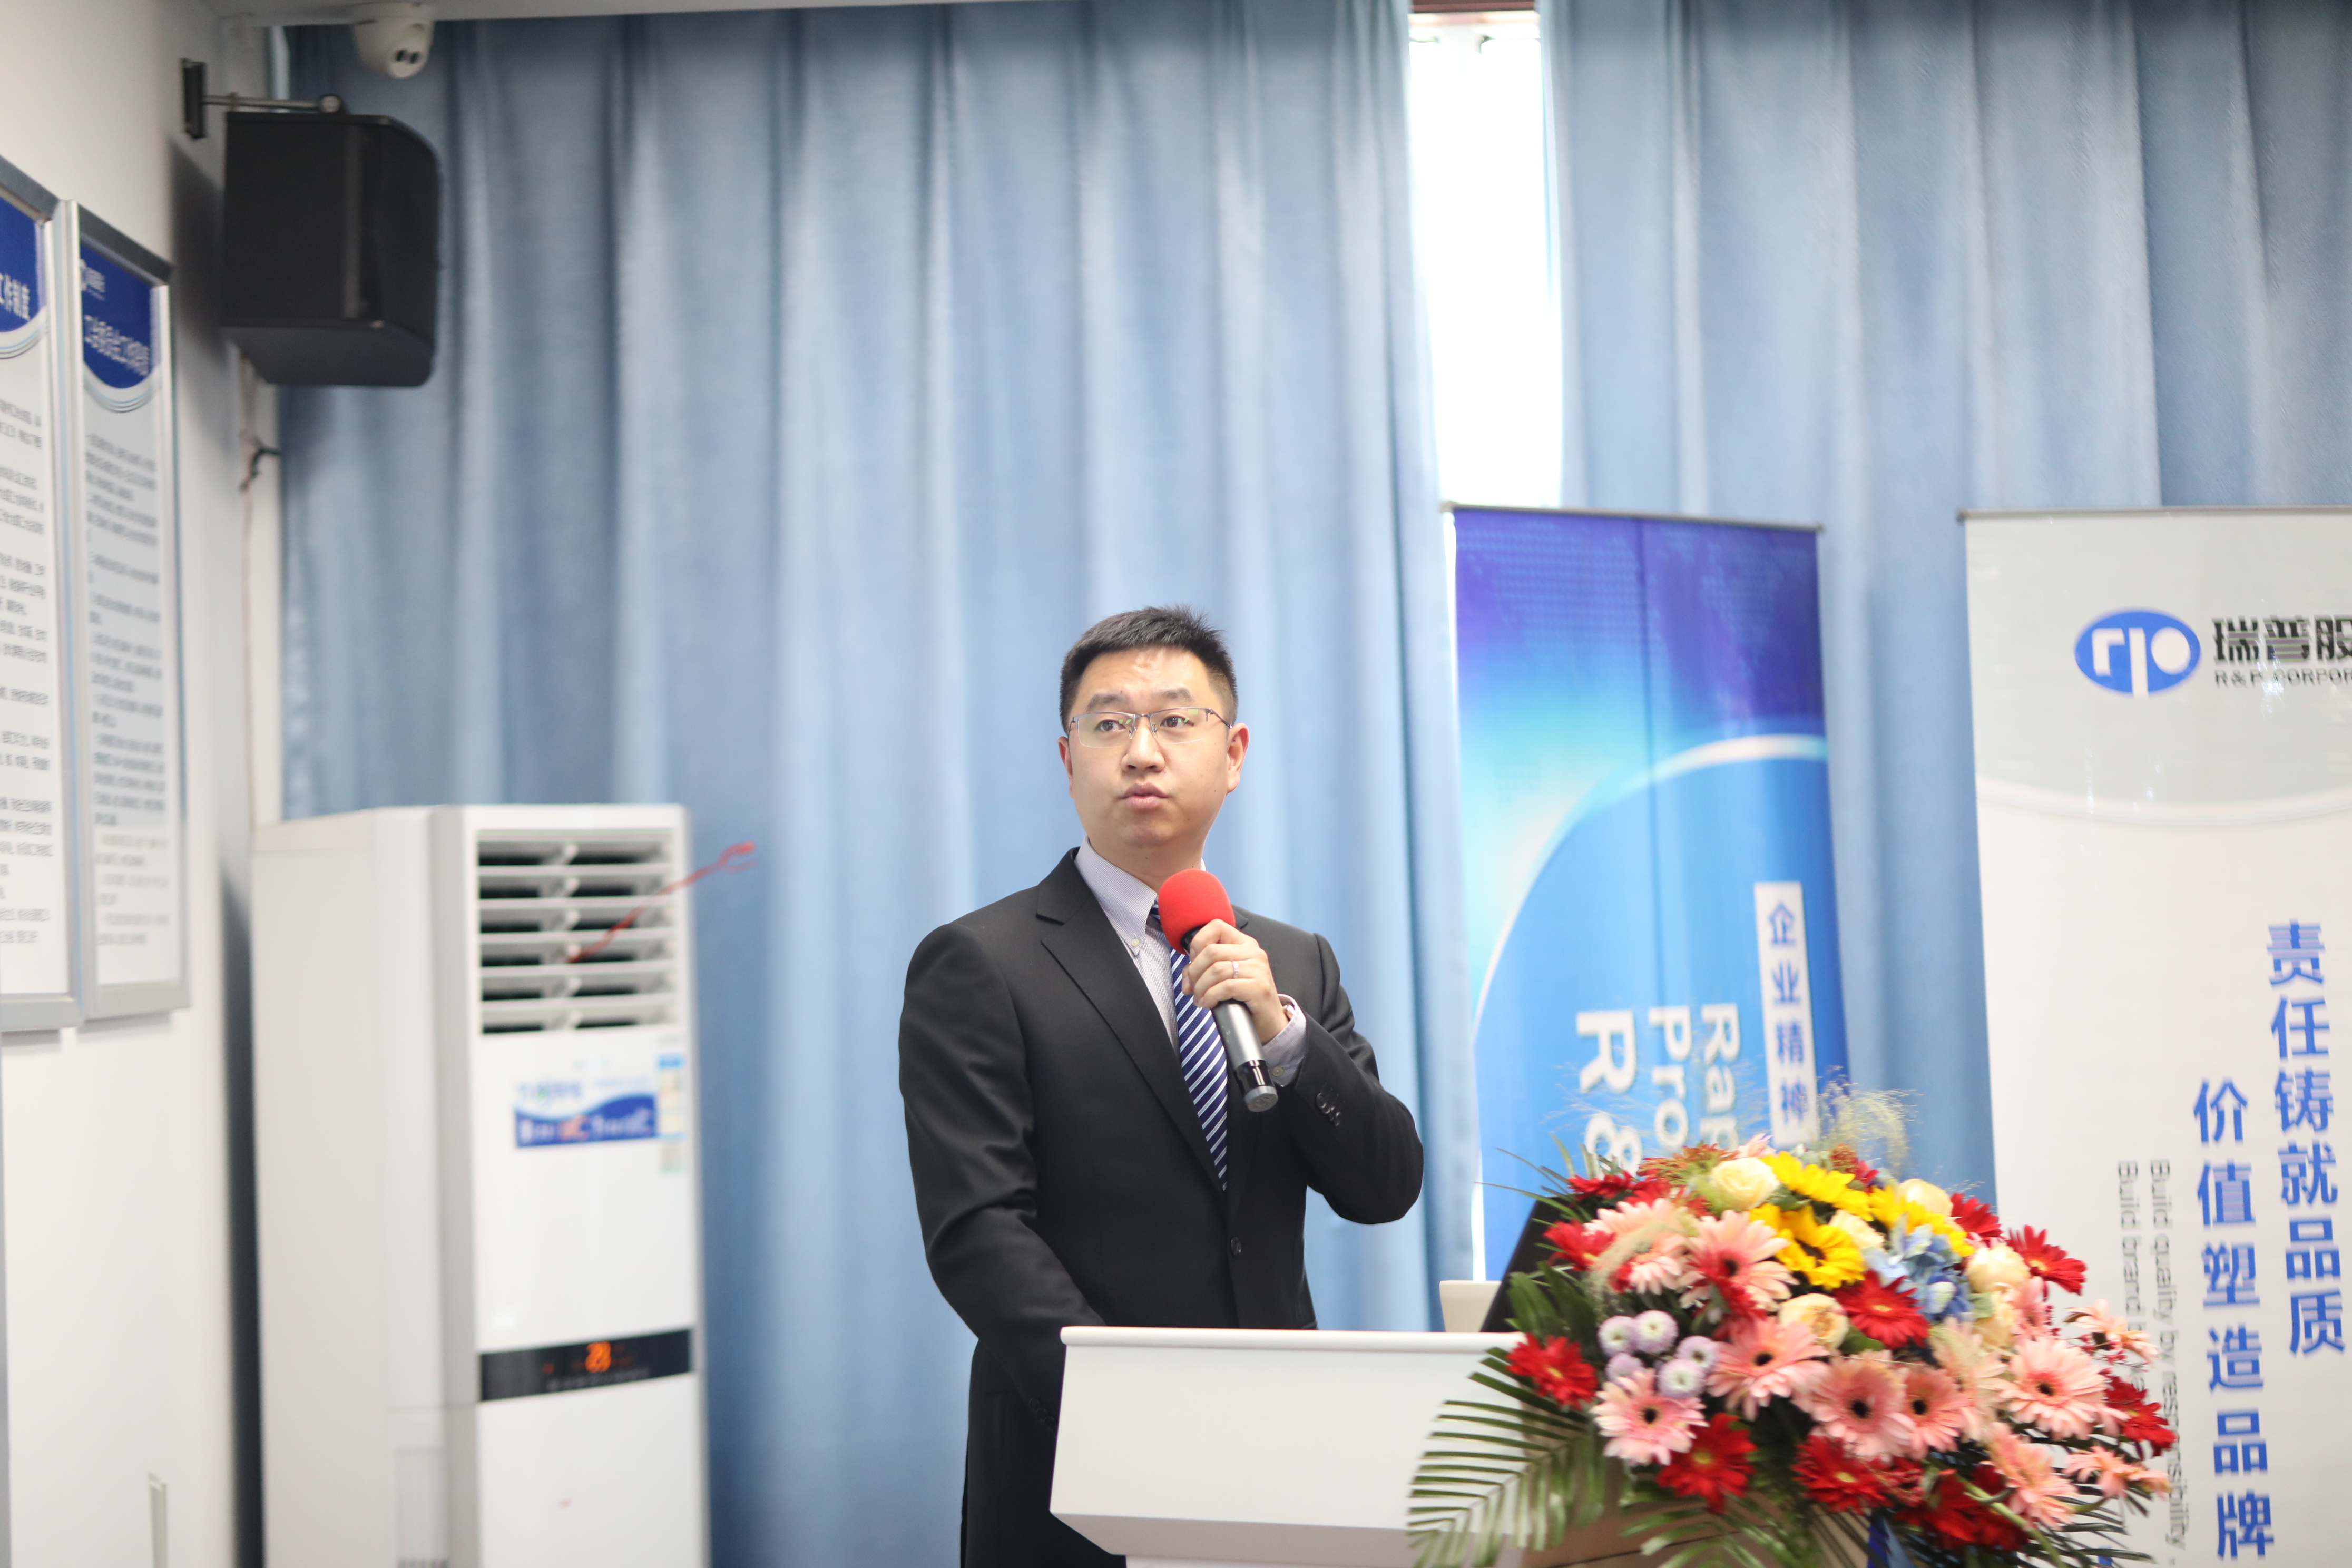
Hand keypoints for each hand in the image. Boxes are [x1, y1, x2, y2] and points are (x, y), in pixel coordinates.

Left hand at [1180, 919, 1287, 1043]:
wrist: (1269, 1020)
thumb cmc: (1245, 997)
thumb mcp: (1226, 977)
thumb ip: (1205, 969)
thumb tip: (1187, 976)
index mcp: (1245, 944)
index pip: (1216, 926)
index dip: (1198, 943)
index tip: (1193, 961)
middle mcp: (1254, 952)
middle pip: (1211, 951)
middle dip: (1194, 972)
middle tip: (1191, 988)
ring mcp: (1258, 969)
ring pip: (1216, 970)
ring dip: (1201, 987)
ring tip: (1200, 998)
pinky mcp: (1259, 987)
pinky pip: (1226, 987)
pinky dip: (1211, 996)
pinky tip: (1209, 1003)